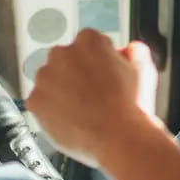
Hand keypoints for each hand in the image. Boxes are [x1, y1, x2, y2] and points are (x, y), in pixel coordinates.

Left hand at [26, 31, 163, 168]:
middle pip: (65, 59)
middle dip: (76, 73)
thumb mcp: (144, 68)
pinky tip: (71, 118)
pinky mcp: (35, 101)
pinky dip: (51, 110)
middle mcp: (62, 54)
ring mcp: (45, 78)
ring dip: (61, 90)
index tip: (103, 72)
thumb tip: (129, 50)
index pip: (88, 42)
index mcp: (89, 41)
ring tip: (83, 109)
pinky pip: (40, 103)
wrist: (118, 138)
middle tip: (93, 93)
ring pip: (50, 80)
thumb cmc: (131, 106)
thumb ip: (135, 51)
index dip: (99, 60)